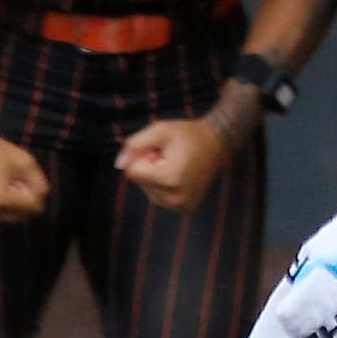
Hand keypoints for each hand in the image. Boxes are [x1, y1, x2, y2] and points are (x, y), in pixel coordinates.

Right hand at [0, 129, 49, 224]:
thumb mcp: (27, 163)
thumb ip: (40, 184)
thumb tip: (42, 203)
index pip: (33, 208)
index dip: (35, 193)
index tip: (26, 179)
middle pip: (19, 216)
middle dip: (22, 201)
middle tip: (13, 181)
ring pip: (4, 217)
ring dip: (8, 205)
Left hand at [115, 117, 232, 211]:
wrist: (217, 143)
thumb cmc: (187, 134)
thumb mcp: (160, 130)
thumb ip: (134, 145)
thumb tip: (119, 164)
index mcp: (169, 179)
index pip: (132, 172)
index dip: (141, 157)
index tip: (159, 150)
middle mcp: (175, 197)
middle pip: (139, 183)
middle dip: (148, 167)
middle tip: (169, 156)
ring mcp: (181, 205)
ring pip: (148, 191)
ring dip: (155, 176)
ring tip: (175, 164)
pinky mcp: (185, 207)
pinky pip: (159, 197)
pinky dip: (163, 185)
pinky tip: (178, 174)